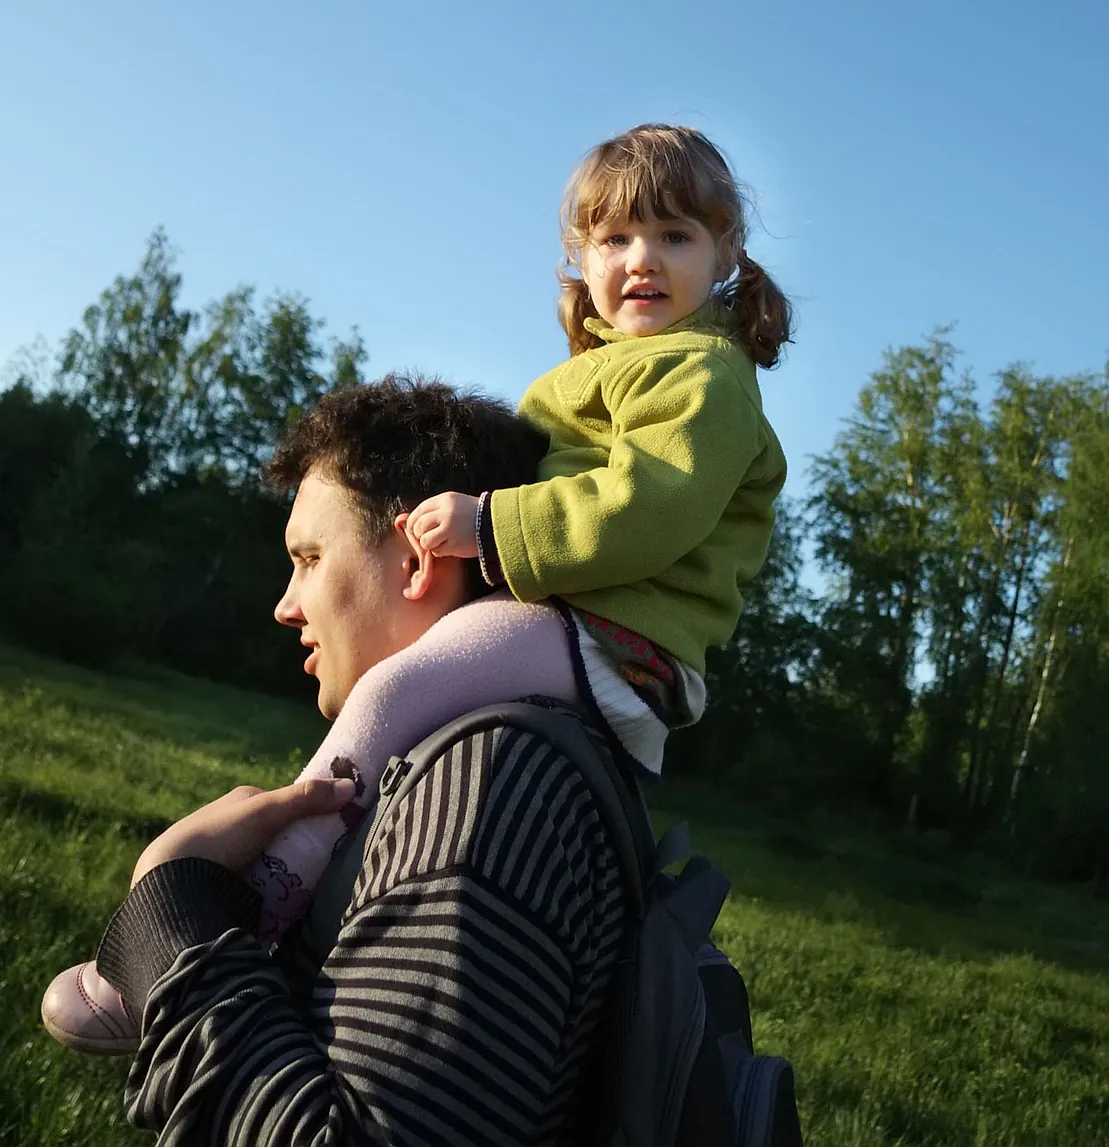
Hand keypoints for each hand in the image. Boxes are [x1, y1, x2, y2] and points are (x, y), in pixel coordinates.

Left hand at [130, 778, 355, 888]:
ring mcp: (218, 855)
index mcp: (238, 802)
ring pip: (260, 861)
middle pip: (273, 835)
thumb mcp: (267, 812)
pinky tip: (270, 901)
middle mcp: (228, 824)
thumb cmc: (218, 838)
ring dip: (276, 873)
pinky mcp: (209, 883)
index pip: (284, 805)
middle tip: (313, 867)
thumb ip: (306, 798)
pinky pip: (244, 883)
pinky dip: (259, 890)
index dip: (306, 817)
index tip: (326, 834)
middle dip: (291, 848)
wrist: (167, 881)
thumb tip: (353, 787)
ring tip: (296, 890)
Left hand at [403, 491, 479, 557]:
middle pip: (418, 526)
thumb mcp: (453, 505)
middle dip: (419, 534)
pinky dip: (440, 551)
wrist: (496, 524)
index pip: (419, 511)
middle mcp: (445, 512)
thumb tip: (401, 520)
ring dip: (429, 545)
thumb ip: (432, 511)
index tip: (415, 528)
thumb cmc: (472, 515)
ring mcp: (450, 528)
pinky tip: (450, 547)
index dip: (413, 522)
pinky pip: (437, 551)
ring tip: (440, 542)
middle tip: (428, 537)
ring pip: (425, 540)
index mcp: (445, 499)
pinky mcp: (454, 543)